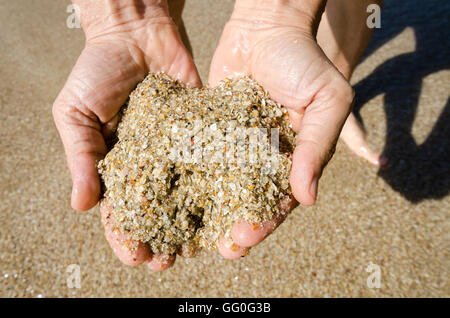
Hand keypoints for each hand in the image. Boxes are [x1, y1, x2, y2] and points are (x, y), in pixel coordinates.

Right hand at [53, 0, 199, 269]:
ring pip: (187, 194)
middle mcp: (150, 164)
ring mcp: (177, 151)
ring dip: (190, 223)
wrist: (136, 34)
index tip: (134, 255)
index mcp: (117, 165)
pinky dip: (216, 184)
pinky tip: (223, 206)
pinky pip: (210, 162)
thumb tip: (80, 205)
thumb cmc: (97, 71)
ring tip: (196, 248)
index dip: (125, 235)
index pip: (119, 209)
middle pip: (157, 210)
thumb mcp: (75, 112)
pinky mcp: (202, 133)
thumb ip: (79, 157)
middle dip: (161, 238)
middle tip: (168, 261)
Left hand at [209, 0, 354, 257]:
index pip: (280, 199)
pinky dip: (188, 177)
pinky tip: (172, 196)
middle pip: (247, 201)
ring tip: (191, 235)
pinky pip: (200, 158)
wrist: (267, 27)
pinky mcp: (211, 131)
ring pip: (221, 187)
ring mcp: (235, 146)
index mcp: (293, 159)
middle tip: (220, 249)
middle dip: (234, 226)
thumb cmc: (303, 60)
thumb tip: (307, 198)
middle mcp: (263, 158)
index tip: (245, 238)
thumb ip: (318, 147)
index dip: (264, 222)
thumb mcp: (326, 100)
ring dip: (208, 212)